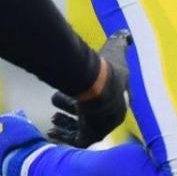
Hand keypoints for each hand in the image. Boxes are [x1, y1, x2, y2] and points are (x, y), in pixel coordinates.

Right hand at [50, 31, 129, 146]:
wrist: (102, 87)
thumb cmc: (109, 69)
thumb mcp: (116, 49)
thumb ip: (121, 41)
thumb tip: (126, 35)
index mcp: (119, 101)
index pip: (102, 102)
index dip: (87, 96)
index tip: (74, 90)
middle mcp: (110, 119)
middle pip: (87, 115)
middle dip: (71, 107)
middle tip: (56, 99)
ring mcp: (100, 129)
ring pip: (79, 127)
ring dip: (65, 122)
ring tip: (53, 116)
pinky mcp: (89, 137)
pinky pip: (74, 140)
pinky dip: (62, 136)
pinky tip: (50, 130)